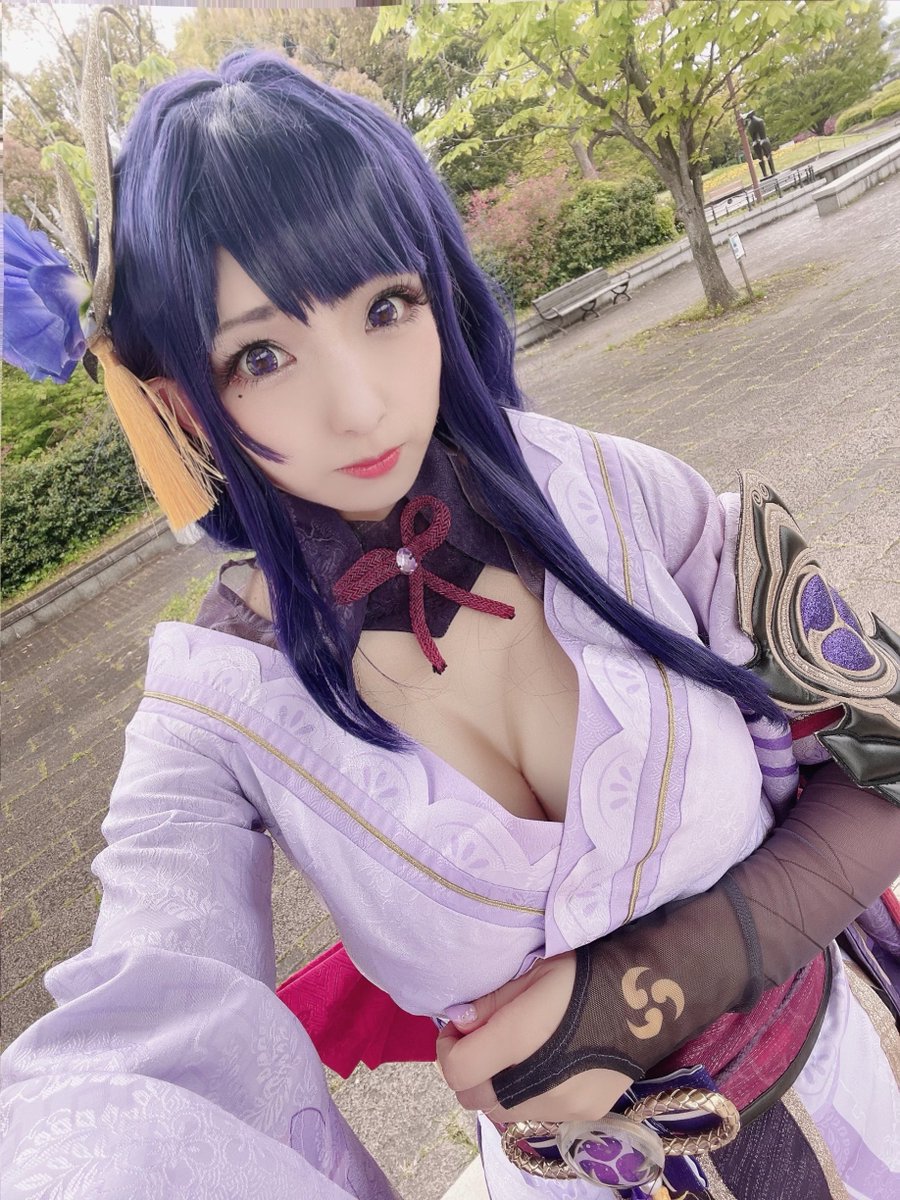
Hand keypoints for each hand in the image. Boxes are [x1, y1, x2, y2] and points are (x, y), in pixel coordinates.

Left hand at [437, 952, 632, 1123]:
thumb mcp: (532, 974)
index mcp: (521, 1041)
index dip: (447, 1050)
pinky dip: (523, 1096)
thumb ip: (490, 1004)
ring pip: (502, 1112)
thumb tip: (460, 1023)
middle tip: (478, 1041)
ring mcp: (563, 1106)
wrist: (649, 997)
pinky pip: (534, 1114)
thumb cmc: (585, 975)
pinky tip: (539, 1067)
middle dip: (466, 1071)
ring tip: (509, 1055)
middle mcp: (539, 1085)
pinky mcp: (584, 1115)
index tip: (457, 1028)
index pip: (458, 1071)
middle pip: (474, 1099)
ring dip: (493, 1088)